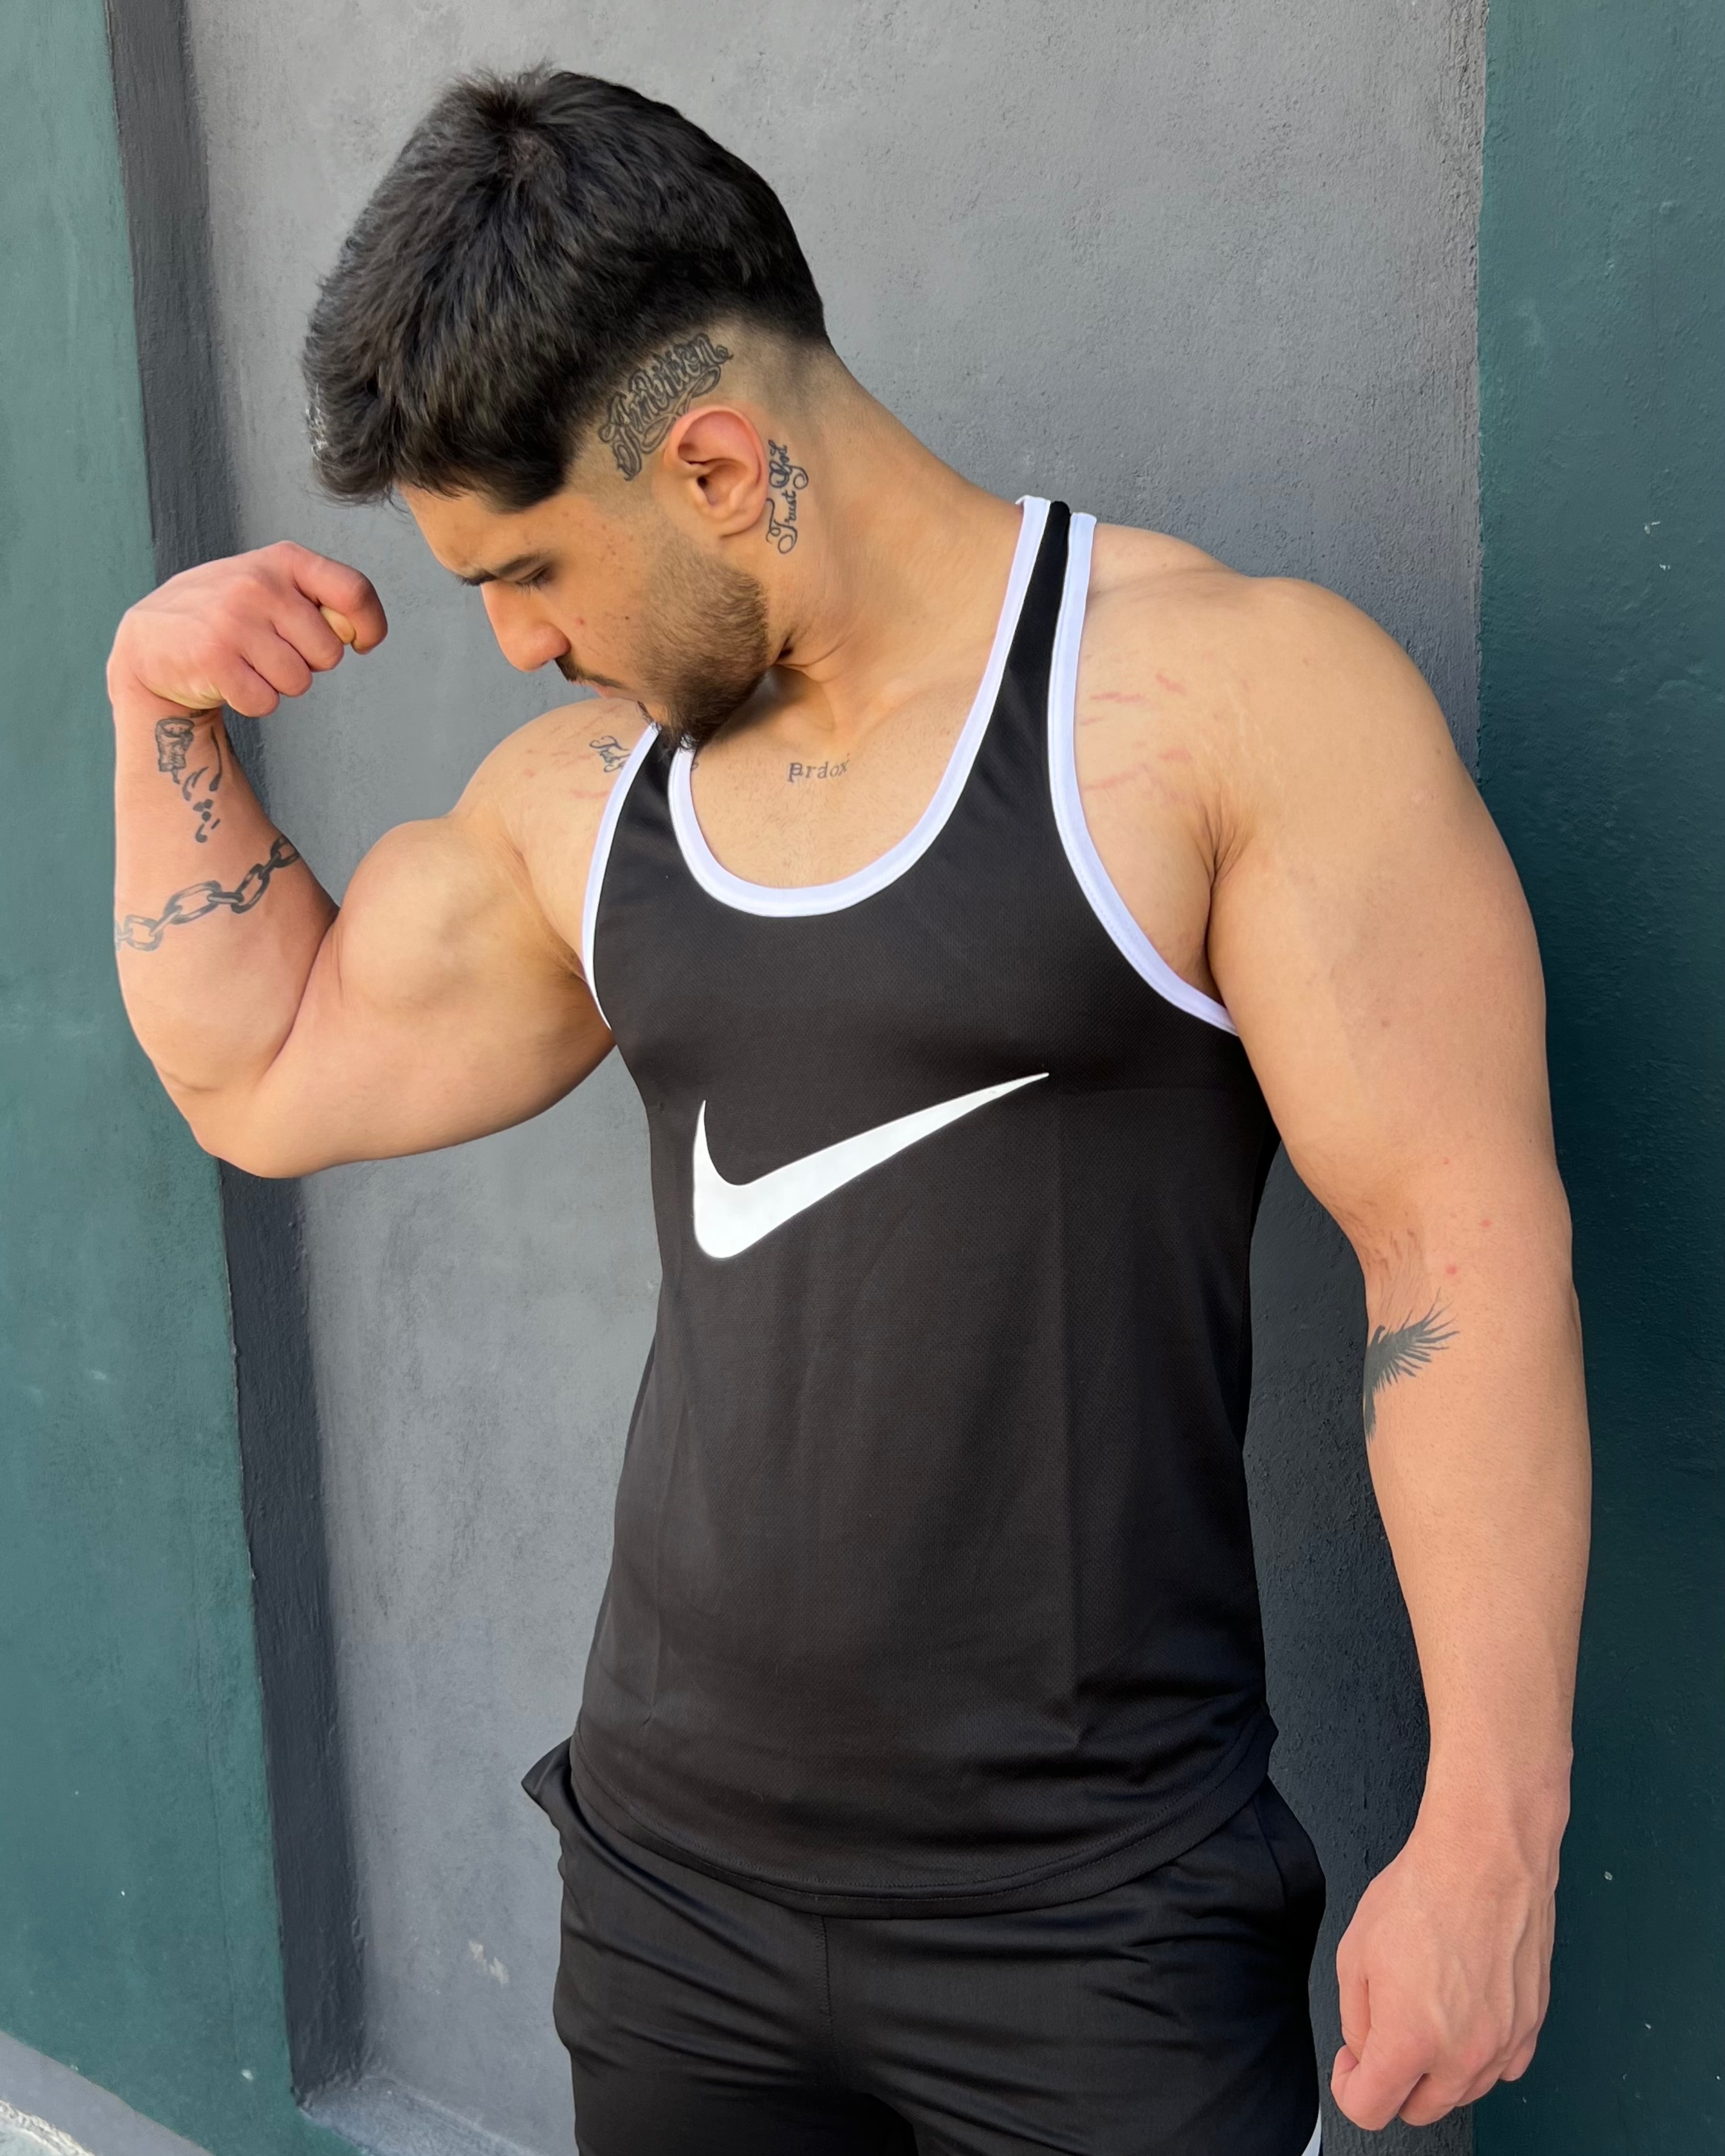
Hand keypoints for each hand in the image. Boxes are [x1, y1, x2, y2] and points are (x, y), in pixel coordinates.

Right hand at [109, 541, 386, 718]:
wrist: (150, 640)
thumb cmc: (226, 615)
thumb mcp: (269, 586)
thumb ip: (318, 600)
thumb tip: (357, 633)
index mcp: (282, 560)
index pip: (354, 591)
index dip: (369, 625)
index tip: (362, 642)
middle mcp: (258, 583)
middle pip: (329, 652)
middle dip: (308, 663)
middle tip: (270, 650)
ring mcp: (233, 619)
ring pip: (299, 682)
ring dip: (278, 684)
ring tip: (246, 662)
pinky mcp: (213, 658)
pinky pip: (266, 702)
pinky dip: (252, 701)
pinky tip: (228, 678)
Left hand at [1331, 1808, 1556, 2128]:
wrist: (1485, 1858)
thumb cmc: (1421, 1893)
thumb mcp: (1355, 1953)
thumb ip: (1357, 2020)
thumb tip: (1367, 2053)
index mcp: (1411, 2039)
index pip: (1372, 2110)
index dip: (1350, 2086)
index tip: (1350, 2062)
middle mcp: (1463, 2054)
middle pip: (1420, 2110)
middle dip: (1392, 2084)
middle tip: (1380, 2036)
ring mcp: (1504, 2044)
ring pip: (1462, 2092)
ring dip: (1435, 2070)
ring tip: (1422, 2014)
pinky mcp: (1531, 2026)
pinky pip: (1500, 2068)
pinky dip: (1476, 2057)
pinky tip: (1462, 2017)